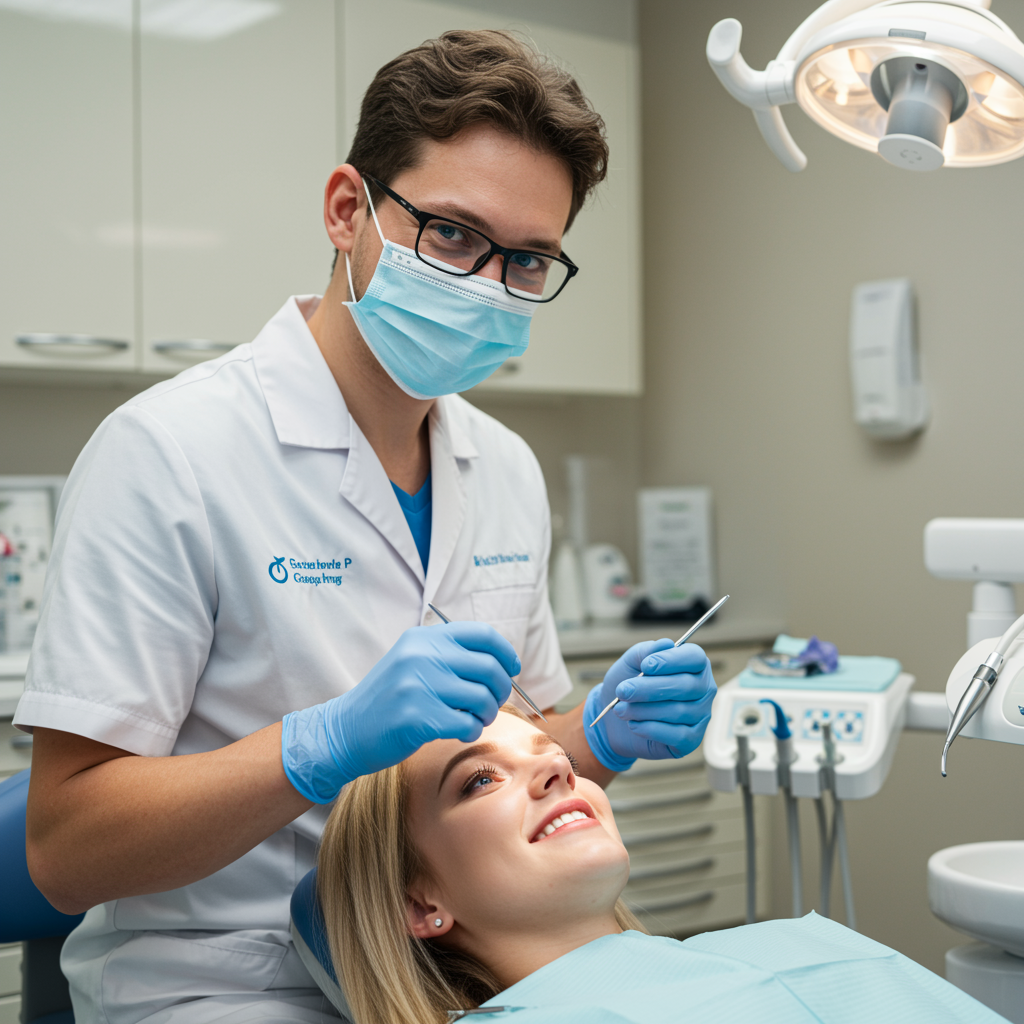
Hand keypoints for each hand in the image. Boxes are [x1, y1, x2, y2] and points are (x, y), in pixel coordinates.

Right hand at [281, 622, 518, 802]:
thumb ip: (449, 655)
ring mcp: (419, 685)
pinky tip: (459, 732)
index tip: (511, 669)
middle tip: (493, 703)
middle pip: (489, 667)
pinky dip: (471, 731)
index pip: (482, 634)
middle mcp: (422, 655)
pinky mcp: (418, 717)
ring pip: (482, 698)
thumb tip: (502, 664)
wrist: (347, 730)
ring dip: (486, 714)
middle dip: (501, 689)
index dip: (505, 653)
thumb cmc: (389, 700)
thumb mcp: (413, 661)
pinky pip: (468, 724)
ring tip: (473, 720)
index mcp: (424, 637)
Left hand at [584, 640, 716, 770]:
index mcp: (693, 664)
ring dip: (644, 710)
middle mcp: (703, 689)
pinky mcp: (692, 739)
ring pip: (678, 711)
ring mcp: (700, 715)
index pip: (695, 657)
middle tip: (623, 691)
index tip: (645, 666)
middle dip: (649, 688)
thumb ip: (645, 651)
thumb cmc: (628, 685)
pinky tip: (634, 725)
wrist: (614, 719)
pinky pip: (677, 735)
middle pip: (685, 686)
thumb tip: (664, 644)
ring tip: (621, 709)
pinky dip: (651, 729)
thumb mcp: (630, 663)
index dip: (671, 660)